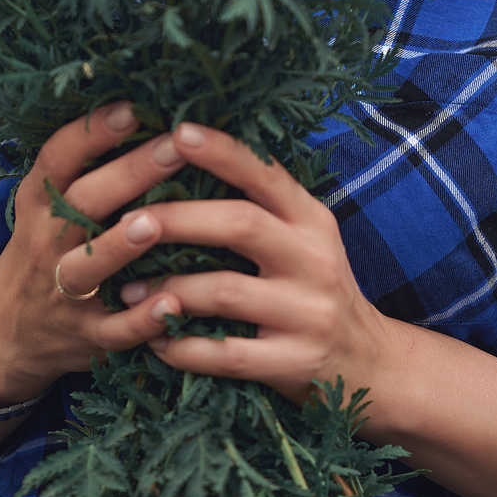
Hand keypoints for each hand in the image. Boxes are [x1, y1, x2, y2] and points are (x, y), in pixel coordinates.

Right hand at [0, 105, 209, 403]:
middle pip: (82, 203)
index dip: (90, 132)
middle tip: (175, 145)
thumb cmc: (42, 252)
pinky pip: (115, 330)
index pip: (58, 160)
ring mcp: (65, 291)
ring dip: (121, 245)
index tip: (131, 106)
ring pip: (91, 266)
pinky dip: (142, 320)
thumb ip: (84, 169)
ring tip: (156, 222)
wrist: (0, 334)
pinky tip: (172, 304)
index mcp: (39, 204)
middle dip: (129, 172)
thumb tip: (148, 112)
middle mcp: (47, 243)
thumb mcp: (45, 208)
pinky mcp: (87, 336)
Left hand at [116, 122, 400, 407]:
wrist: (369, 363)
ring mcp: (308, 313)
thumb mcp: (304, 238)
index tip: (178, 132)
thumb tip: (188, 155)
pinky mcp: (294, 362)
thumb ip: (262, 206)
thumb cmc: (315, 288)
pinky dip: (183, 347)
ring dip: (168, 289)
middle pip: (241, 225)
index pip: (266, 175)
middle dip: (178, 219)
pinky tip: (156, 341)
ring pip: (225, 292)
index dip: (223, 152)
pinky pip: (226, 354)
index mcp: (313, 220)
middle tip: (127, 220)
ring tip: (127, 290)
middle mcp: (315, 260)